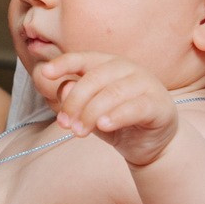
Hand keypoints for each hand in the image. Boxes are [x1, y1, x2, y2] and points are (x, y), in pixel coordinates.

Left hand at [33, 52, 179, 166]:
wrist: (150, 144)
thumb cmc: (118, 123)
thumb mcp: (89, 113)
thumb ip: (76, 101)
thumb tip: (64, 88)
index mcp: (109, 65)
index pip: (83, 58)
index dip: (64, 63)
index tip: (46, 73)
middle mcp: (128, 69)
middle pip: (94, 78)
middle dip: (75, 102)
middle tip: (65, 124)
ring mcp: (146, 84)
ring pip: (112, 93)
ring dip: (90, 114)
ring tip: (79, 132)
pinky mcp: (159, 104)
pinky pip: (135, 107)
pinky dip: (116, 116)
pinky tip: (103, 126)